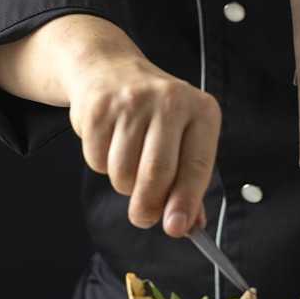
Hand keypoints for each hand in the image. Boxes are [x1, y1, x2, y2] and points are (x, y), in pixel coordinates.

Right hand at [66, 50, 220, 236]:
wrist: (109, 69)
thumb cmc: (155, 113)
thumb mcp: (183, 136)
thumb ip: (188, 180)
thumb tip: (189, 226)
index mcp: (201, 110)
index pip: (198, 165)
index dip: (186, 202)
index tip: (177, 229)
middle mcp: (171, 101)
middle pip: (157, 174)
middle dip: (148, 207)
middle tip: (143, 216)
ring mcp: (133, 102)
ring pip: (124, 173)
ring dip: (123, 183)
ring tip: (129, 161)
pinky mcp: (100, 108)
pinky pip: (98, 161)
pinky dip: (102, 164)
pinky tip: (110, 142)